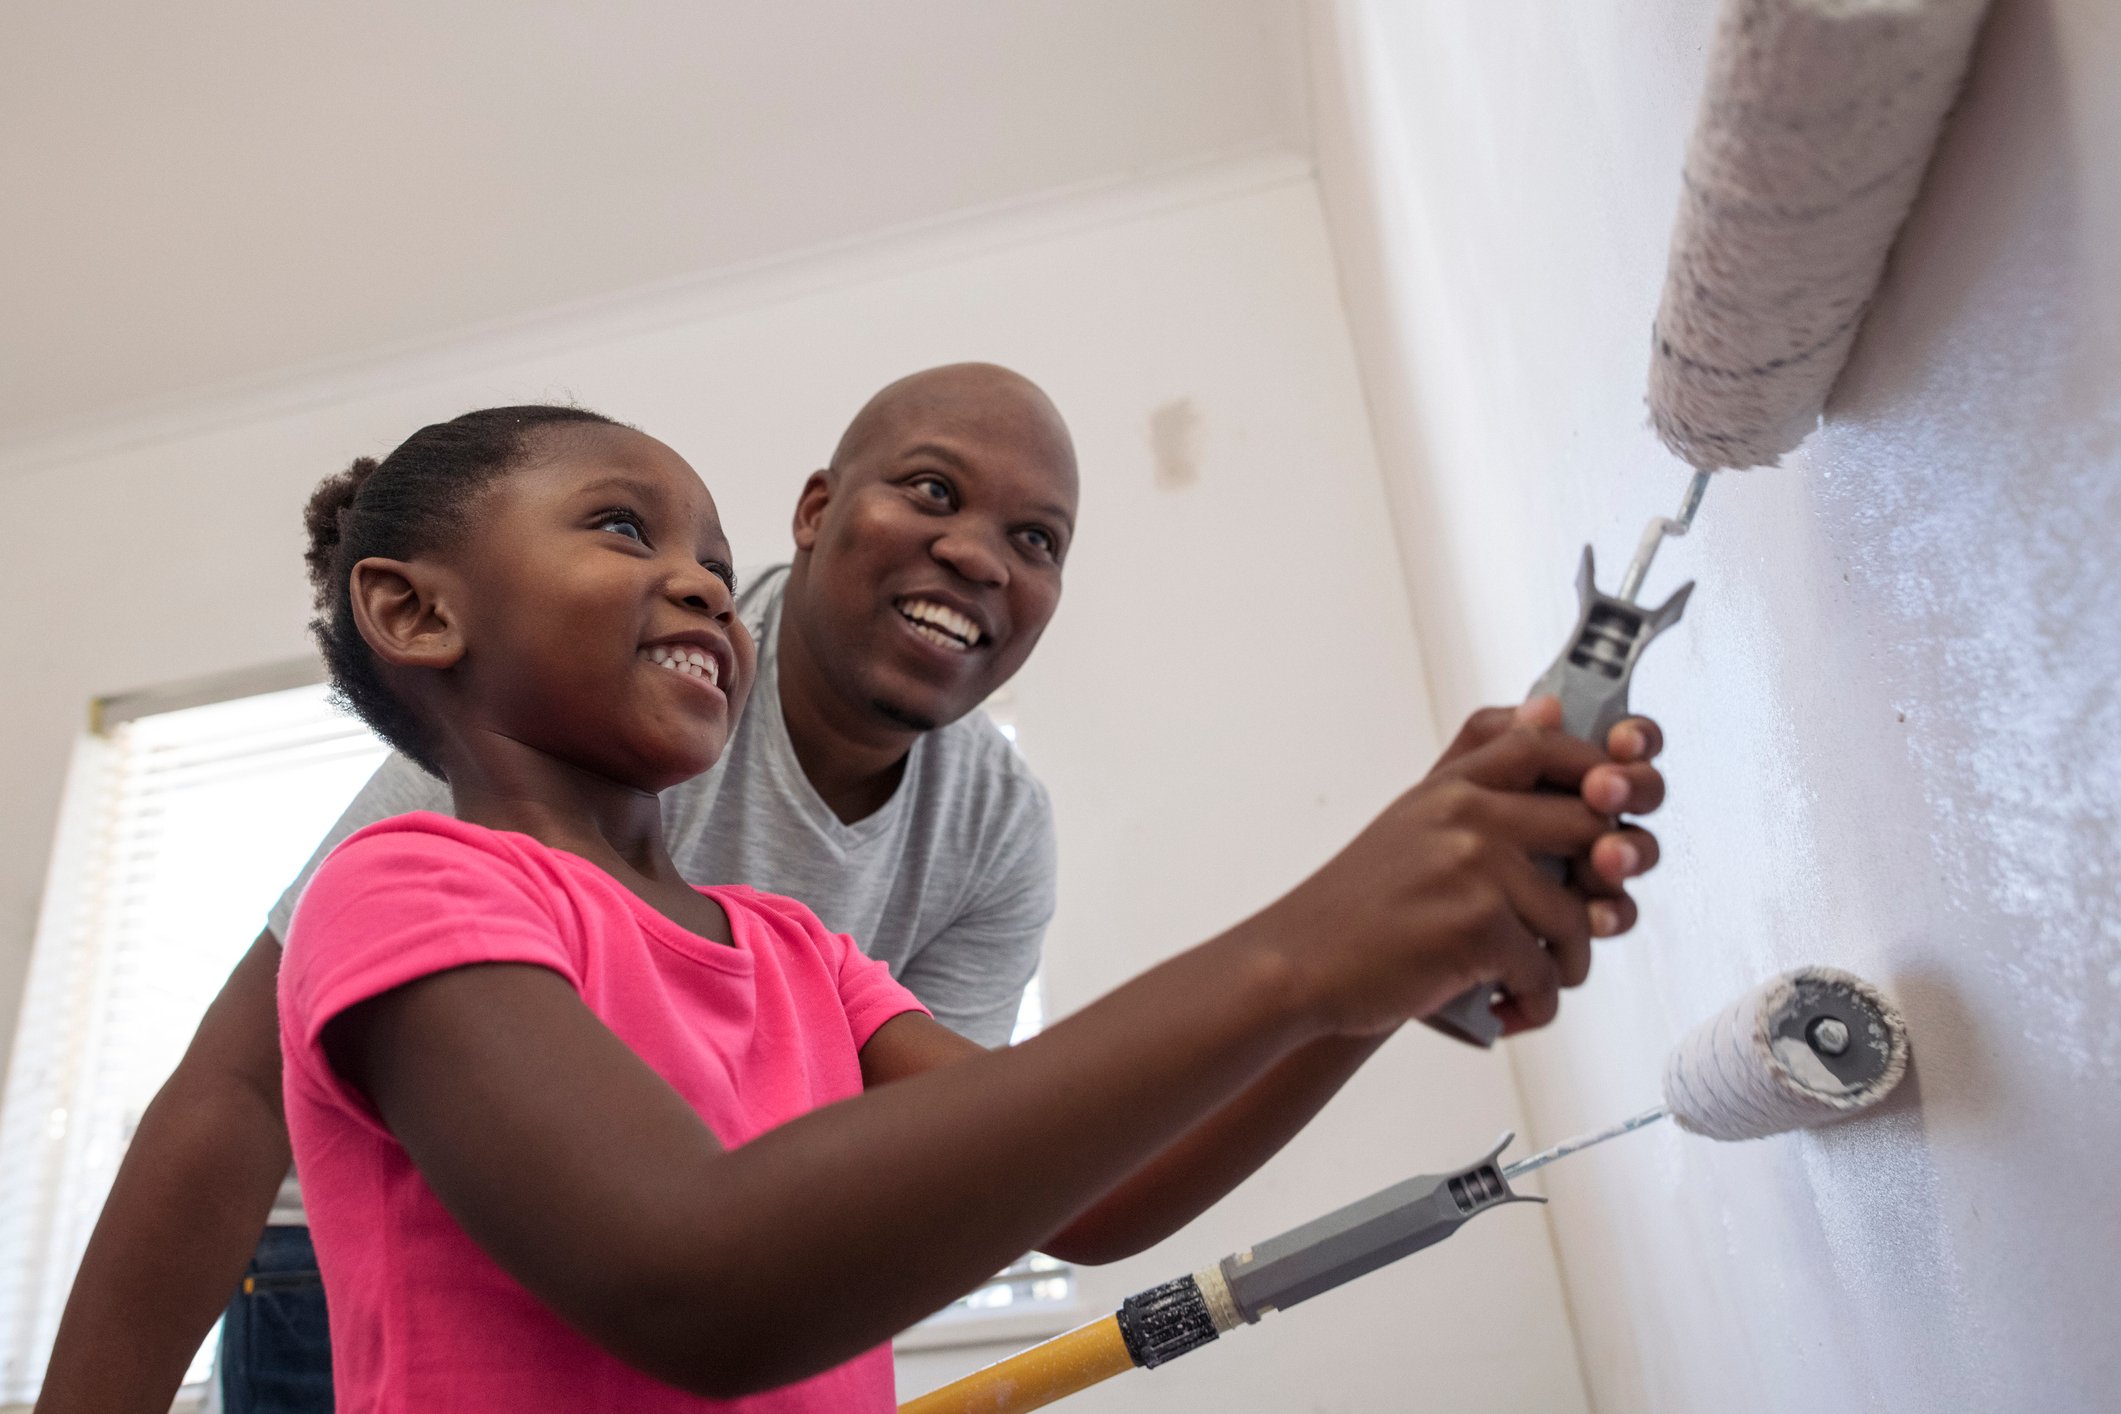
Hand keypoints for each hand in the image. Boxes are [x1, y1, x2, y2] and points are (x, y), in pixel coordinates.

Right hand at [1257, 701, 1663, 1038]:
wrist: (1296, 964)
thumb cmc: (1356, 909)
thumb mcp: (1413, 821)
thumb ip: (1482, 773)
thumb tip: (1550, 707)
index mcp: (1451, 787)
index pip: (1547, 744)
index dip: (1599, 771)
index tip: (1608, 814)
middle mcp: (1466, 814)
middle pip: (1592, 826)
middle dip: (1605, 883)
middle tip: (1586, 923)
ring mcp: (1474, 867)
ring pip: (1581, 914)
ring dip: (1570, 963)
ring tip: (1534, 983)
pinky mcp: (1478, 927)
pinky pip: (1548, 971)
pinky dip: (1537, 1003)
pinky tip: (1508, 1009)